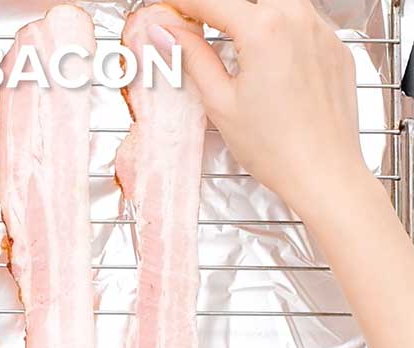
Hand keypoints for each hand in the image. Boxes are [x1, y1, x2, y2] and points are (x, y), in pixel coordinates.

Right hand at [146, 0, 368, 214]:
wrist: (323, 172)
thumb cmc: (274, 147)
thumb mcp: (220, 102)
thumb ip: (193, 58)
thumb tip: (169, 33)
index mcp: (264, 29)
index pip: (212, 2)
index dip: (185, 5)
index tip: (170, 10)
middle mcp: (298, 17)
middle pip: (246, 2)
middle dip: (219, 12)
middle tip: (197, 31)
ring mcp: (323, 31)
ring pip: (277, 8)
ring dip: (252, 21)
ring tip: (235, 49)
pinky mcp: (337, 48)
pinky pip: (303, 26)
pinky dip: (280, 36)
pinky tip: (271, 67)